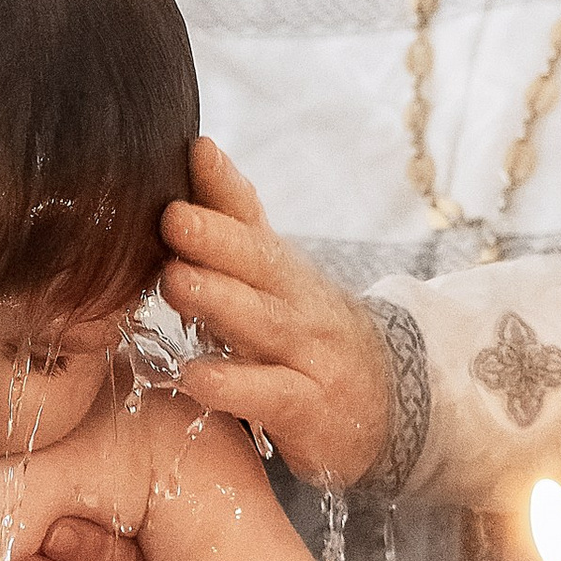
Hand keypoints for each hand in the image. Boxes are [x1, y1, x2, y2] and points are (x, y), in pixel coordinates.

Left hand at [160, 138, 394, 490]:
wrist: (387, 405)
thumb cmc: (307, 332)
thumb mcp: (276, 277)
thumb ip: (235, 220)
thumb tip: (198, 149)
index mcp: (282, 269)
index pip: (254, 220)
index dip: (225, 187)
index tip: (195, 152)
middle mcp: (299, 304)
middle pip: (262, 265)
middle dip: (217, 239)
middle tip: (172, 217)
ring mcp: (309, 356)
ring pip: (265, 324)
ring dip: (220, 302)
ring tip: (175, 282)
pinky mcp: (309, 411)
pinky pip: (272, 395)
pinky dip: (234, 386)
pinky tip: (196, 377)